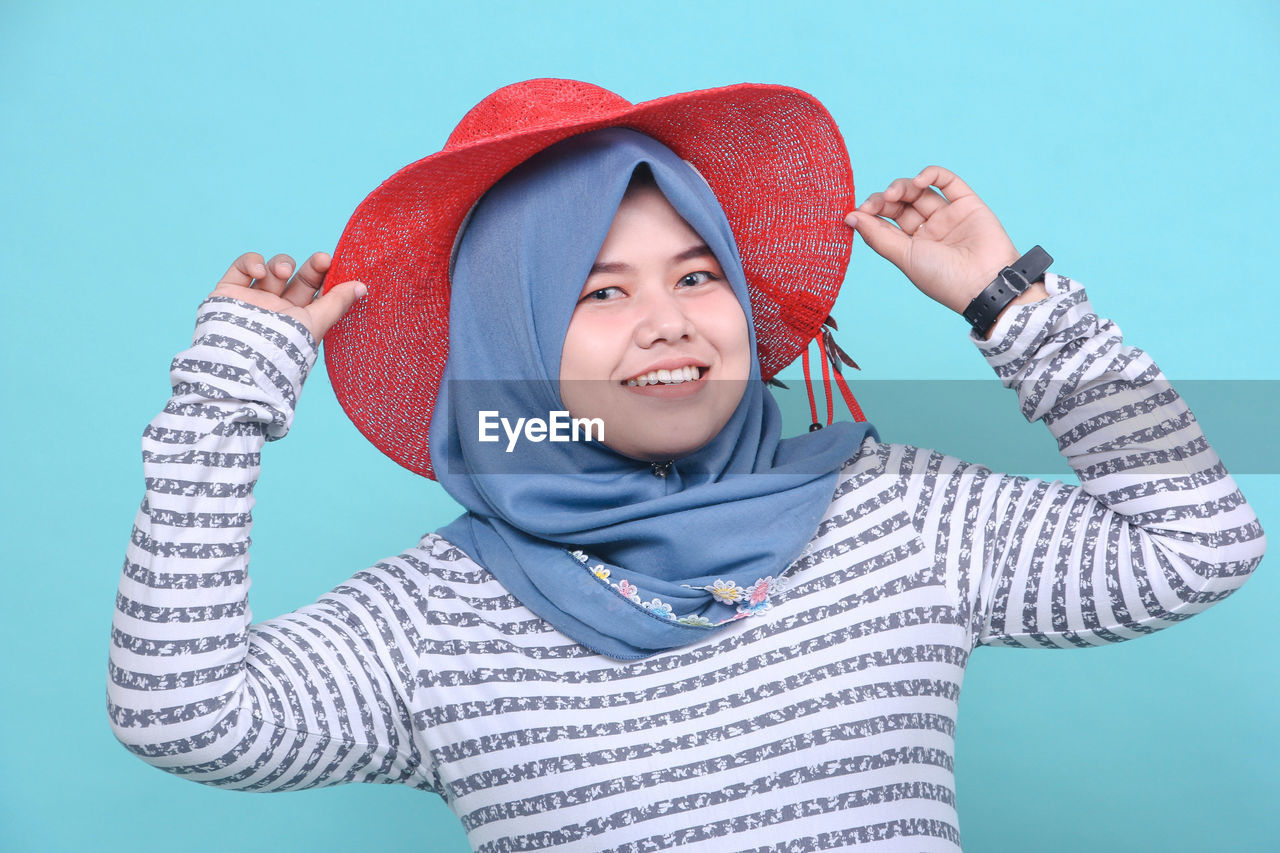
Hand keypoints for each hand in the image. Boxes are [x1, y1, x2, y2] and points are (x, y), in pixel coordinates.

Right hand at [210, 251, 365, 342]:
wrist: (239, 360)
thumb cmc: (281, 347)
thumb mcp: (315, 324)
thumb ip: (336, 303)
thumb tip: (362, 287)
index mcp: (299, 318)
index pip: (316, 290)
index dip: (325, 274)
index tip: (334, 265)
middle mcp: (278, 309)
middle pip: (298, 278)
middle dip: (311, 267)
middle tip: (323, 260)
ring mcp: (253, 300)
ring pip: (272, 269)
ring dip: (282, 264)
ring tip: (283, 272)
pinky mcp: (229, 292)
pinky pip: (242, 267)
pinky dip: (253, 262)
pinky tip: (261, 271)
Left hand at [847, 166, 1041, 316]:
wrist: (985, 283)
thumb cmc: (943, 278)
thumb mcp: (904, 257)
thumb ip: (877, 236)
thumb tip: (849, 217)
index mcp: (911, 247)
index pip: (885, 221)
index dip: (871, 212)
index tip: (858, 211)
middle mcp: (929, 230)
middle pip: (900, 204)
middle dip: (885, 198)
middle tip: (878, 202)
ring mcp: (948, 216)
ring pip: (919, 191)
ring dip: (902, 186)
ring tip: (894, 193)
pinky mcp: (967, 203)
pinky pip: (946, 181)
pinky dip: (930, 174)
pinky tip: (918, 181)